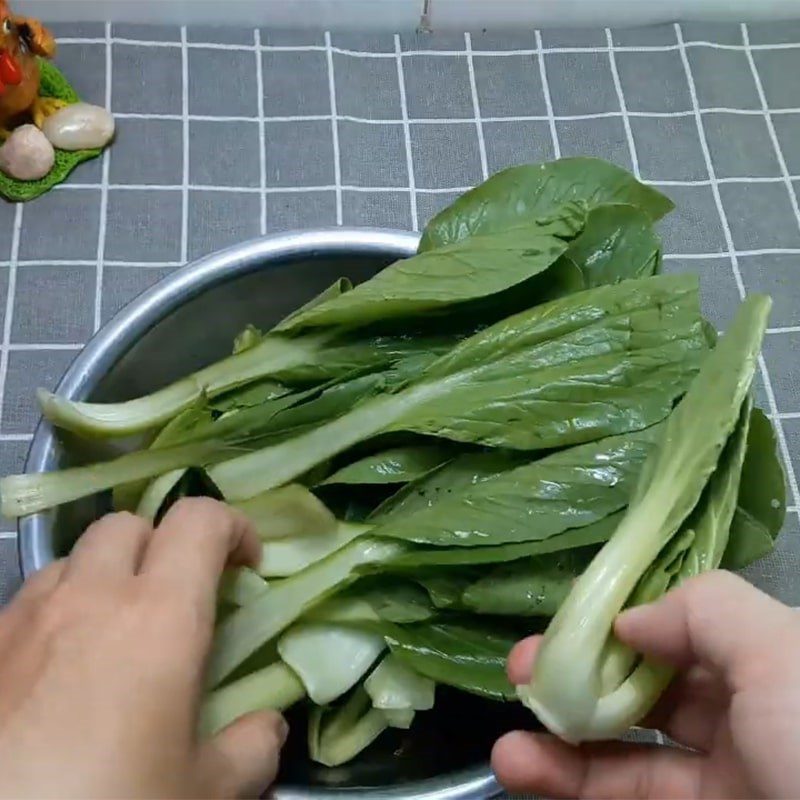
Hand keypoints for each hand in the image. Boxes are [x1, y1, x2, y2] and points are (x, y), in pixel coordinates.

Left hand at [0, 499, 286, 798]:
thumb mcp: (202, 794)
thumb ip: (250, 750)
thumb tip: (267, 729)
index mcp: (160, 617)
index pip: (200, 520)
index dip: (233, 528)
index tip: (247, 567)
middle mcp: (88, 599)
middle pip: (130, 525)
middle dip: (163, 545)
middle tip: (180, 598)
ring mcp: (24, 619)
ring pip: (72, 559)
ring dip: (103, 577)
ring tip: (114, 633)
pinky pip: (26, 604)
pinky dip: (55, 615)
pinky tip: (57, 672)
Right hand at [492, 570, 799, 798]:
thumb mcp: (780, 651)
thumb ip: (702, 610)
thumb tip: (630, 620)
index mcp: (768, 658)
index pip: (682, 623)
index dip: (619, 618)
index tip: (566, 622)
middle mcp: (747, 711)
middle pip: (646, 682)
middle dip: (578, 673)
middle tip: (522, 671)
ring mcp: (724, 776)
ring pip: (628, 745)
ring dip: (560, 737)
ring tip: (507, 738)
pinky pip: (627, 792)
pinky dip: (570, 780)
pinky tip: (522, 767)